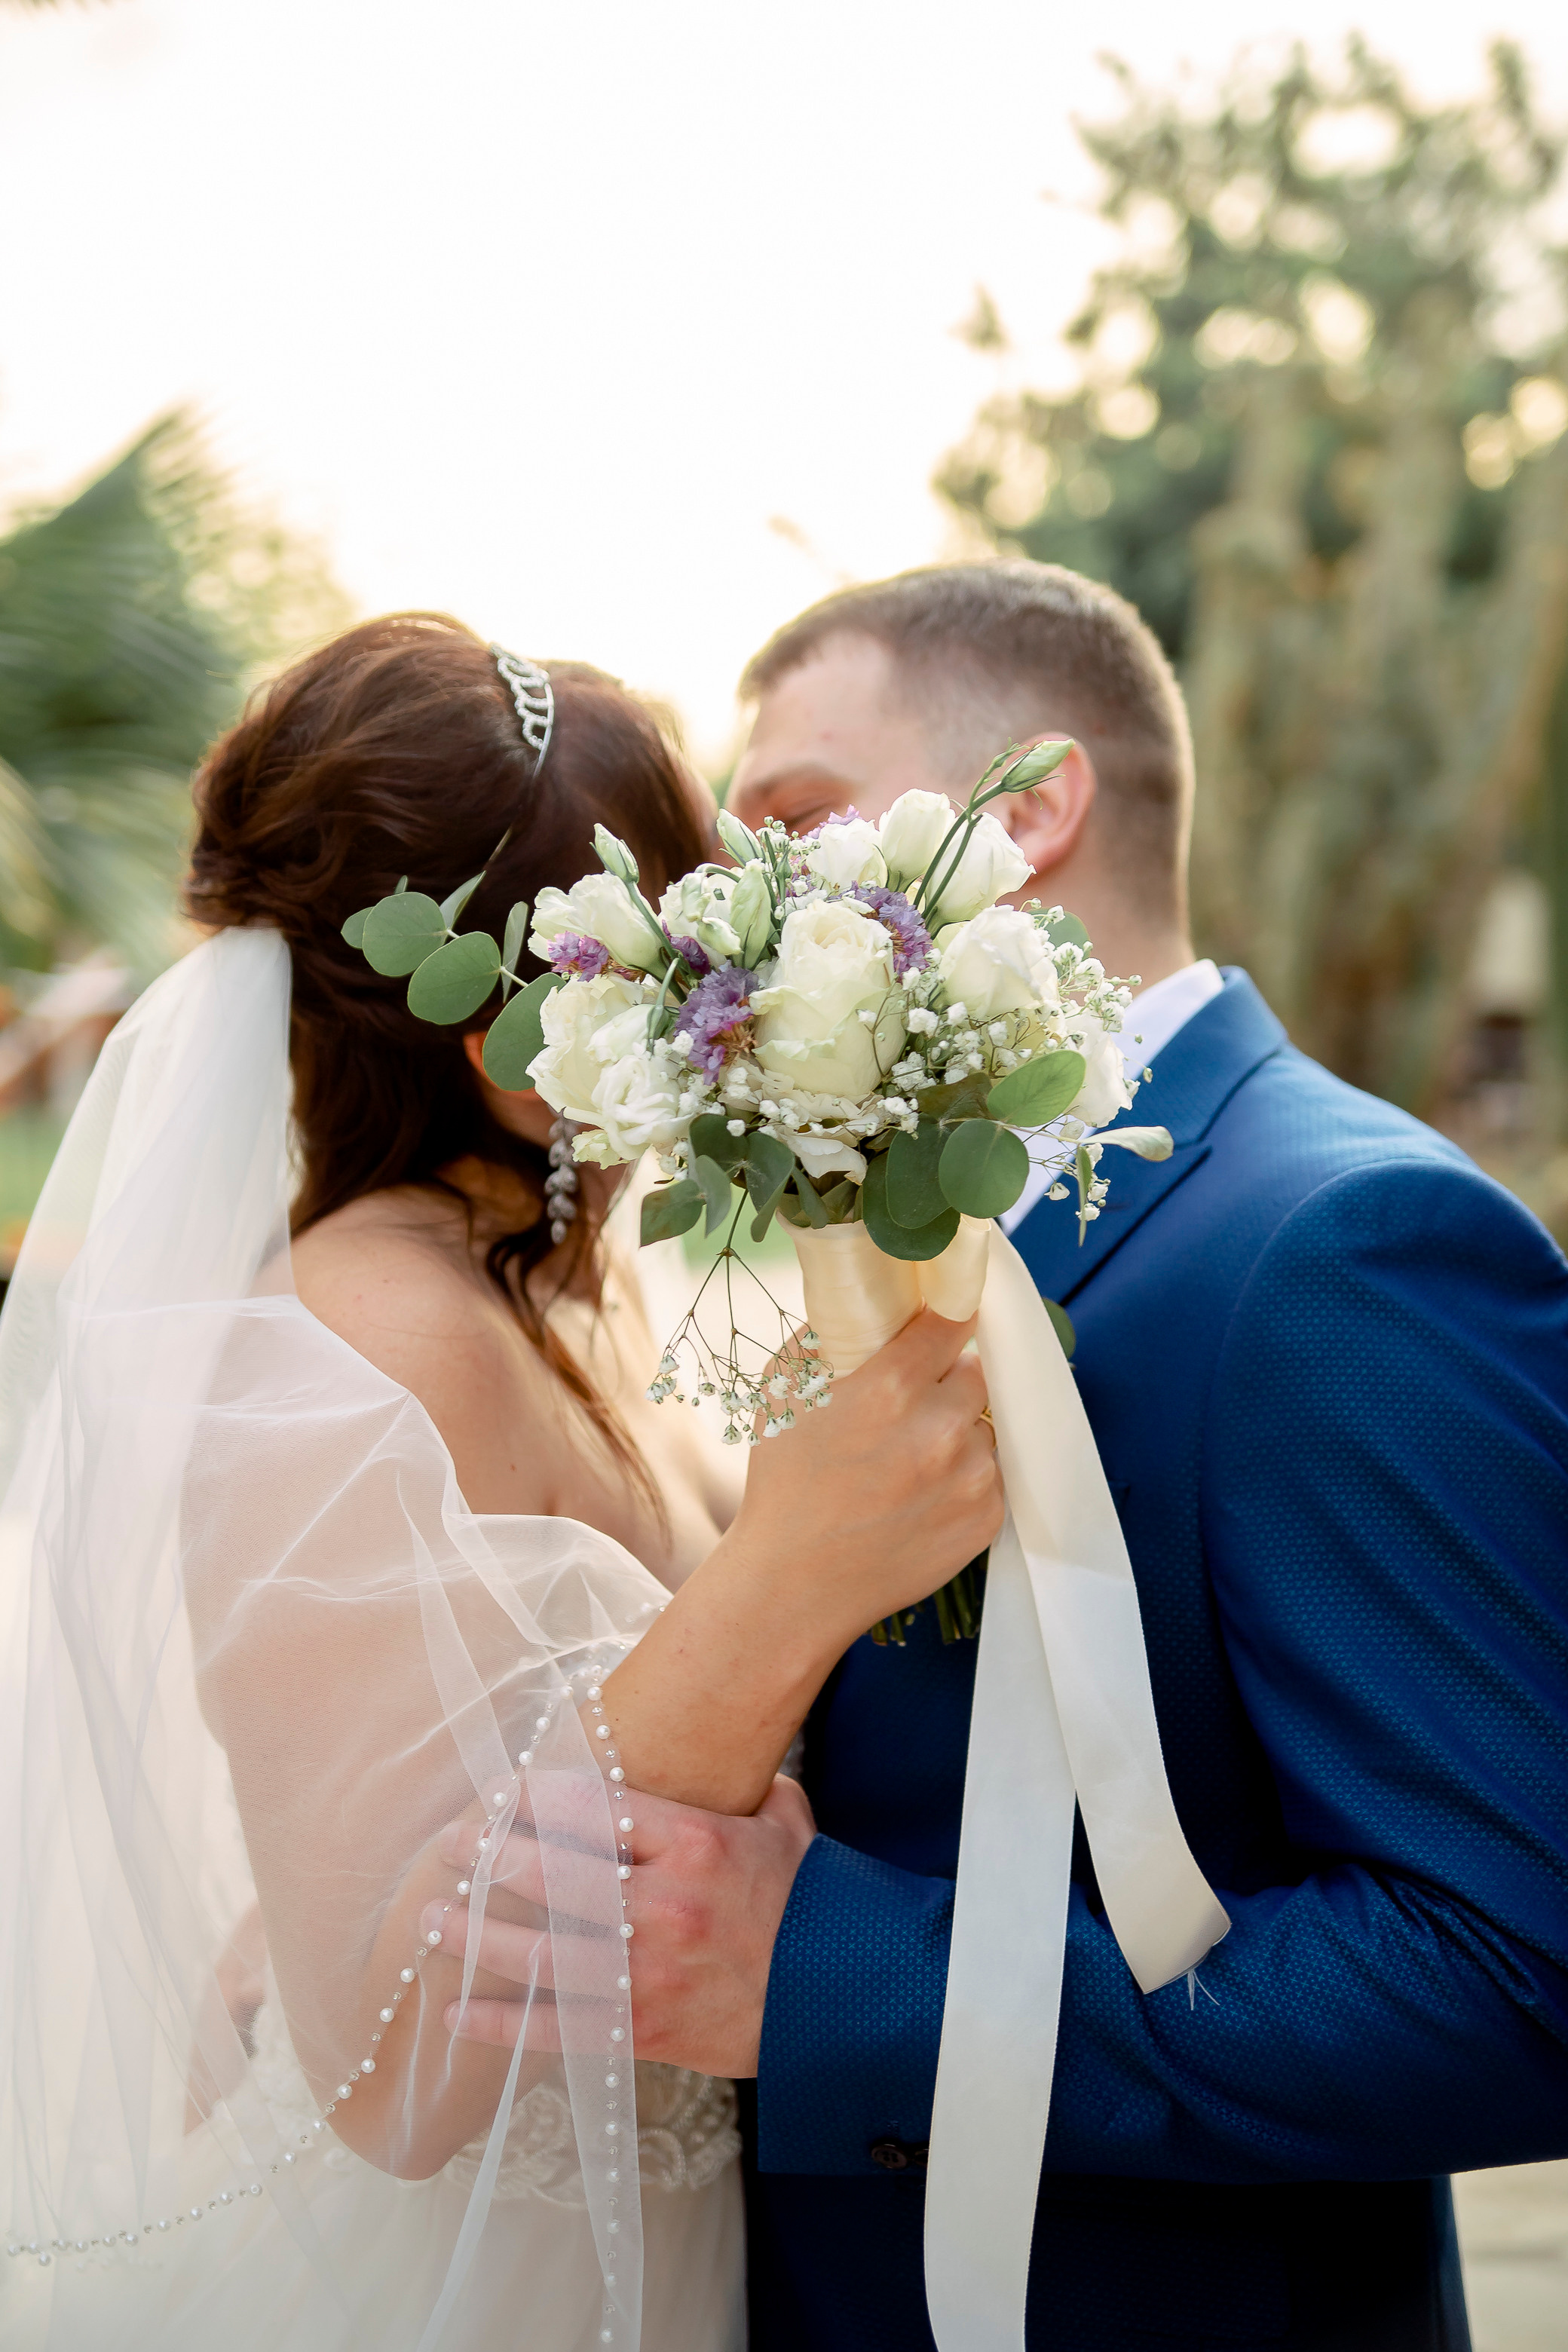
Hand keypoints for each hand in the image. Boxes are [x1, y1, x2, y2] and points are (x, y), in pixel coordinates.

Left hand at [433, 1777, 814, 2076]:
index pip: (593, 1806)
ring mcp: (650, 1974)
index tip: (498, 1793)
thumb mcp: (784, 1822)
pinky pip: (558, 2029)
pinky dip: (502, 2024)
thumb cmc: (816, 1902)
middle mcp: (663, 1905)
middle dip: (491, 1859)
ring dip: (477, 1939)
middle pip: (553, 1876)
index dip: (535, 1797)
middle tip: (451, 1848)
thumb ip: (740, 1786)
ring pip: (542, 1955)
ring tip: (432, 1922)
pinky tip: (457, 2013)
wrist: (849, 2000)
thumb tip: (712, 1749)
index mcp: (695, 1843)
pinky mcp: (645, 2032)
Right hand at [721, 1306, 1002, 1652]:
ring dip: (958, 1432)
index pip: (953, 1321)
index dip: (946, 1318)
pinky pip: (992, 1475)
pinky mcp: (986, 1519)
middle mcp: (941, 1429)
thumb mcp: (785, 1390)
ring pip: (985, 1427)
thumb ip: (833, 1337)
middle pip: (974, 1373)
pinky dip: (965, 1477)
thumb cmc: (783, 1483)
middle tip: (913, 1403)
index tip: (943, 1320)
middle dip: (947, 1380)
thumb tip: (872, 1302)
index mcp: (891, 1387)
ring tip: (911, 1459)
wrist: (794, 1584)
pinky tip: (921, 1493)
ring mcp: (970, 1478)